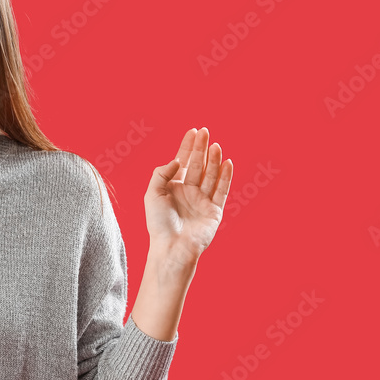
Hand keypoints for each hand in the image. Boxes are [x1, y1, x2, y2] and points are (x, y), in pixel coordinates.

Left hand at [144, 127, 232, 268]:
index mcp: (173, 187)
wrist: (172, 247)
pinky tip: (227, 163)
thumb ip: (162, 174)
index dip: (188, 147)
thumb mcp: (152, 194)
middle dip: (201, 148)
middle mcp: (189, 192)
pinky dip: (225, 177)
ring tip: (216, 145)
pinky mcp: (214, 211)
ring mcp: (202, 201)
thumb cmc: (159, 224)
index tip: (193, 131)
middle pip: (197, 165)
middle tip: (205, 132)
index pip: (183, 162)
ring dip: (214, 160)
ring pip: (210, 175)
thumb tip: (178, 161)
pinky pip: (222, 190)